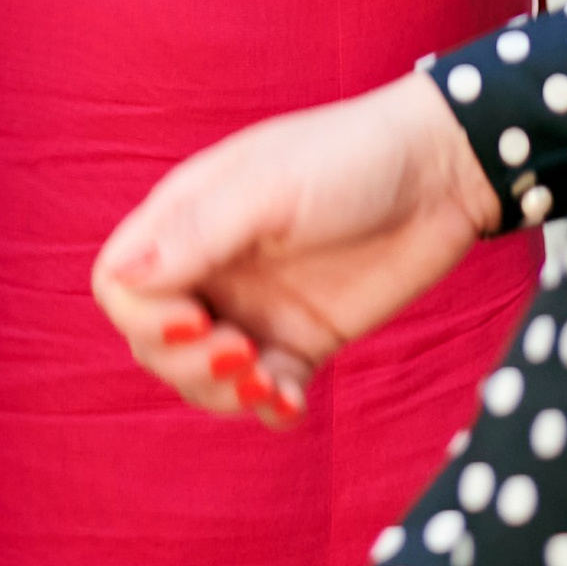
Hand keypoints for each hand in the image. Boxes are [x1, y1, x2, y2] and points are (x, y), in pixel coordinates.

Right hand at [93, 68, 499, 424]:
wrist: (445, 172)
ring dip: (224, 393)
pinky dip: (272, 408)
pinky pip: (266, 392)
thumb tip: (122, 280)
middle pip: (153, 341)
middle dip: (185, 363)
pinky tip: (295, 400)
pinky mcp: (304, 339)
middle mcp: (215, 264)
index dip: (142, 315)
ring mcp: (257, 306)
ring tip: (269, 380)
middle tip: (242, 351)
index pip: (122, 283)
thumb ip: (198, 234)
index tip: (193, 317)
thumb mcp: (272, 188)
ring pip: (202, 376)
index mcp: (191, 216)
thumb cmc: (353, 157)